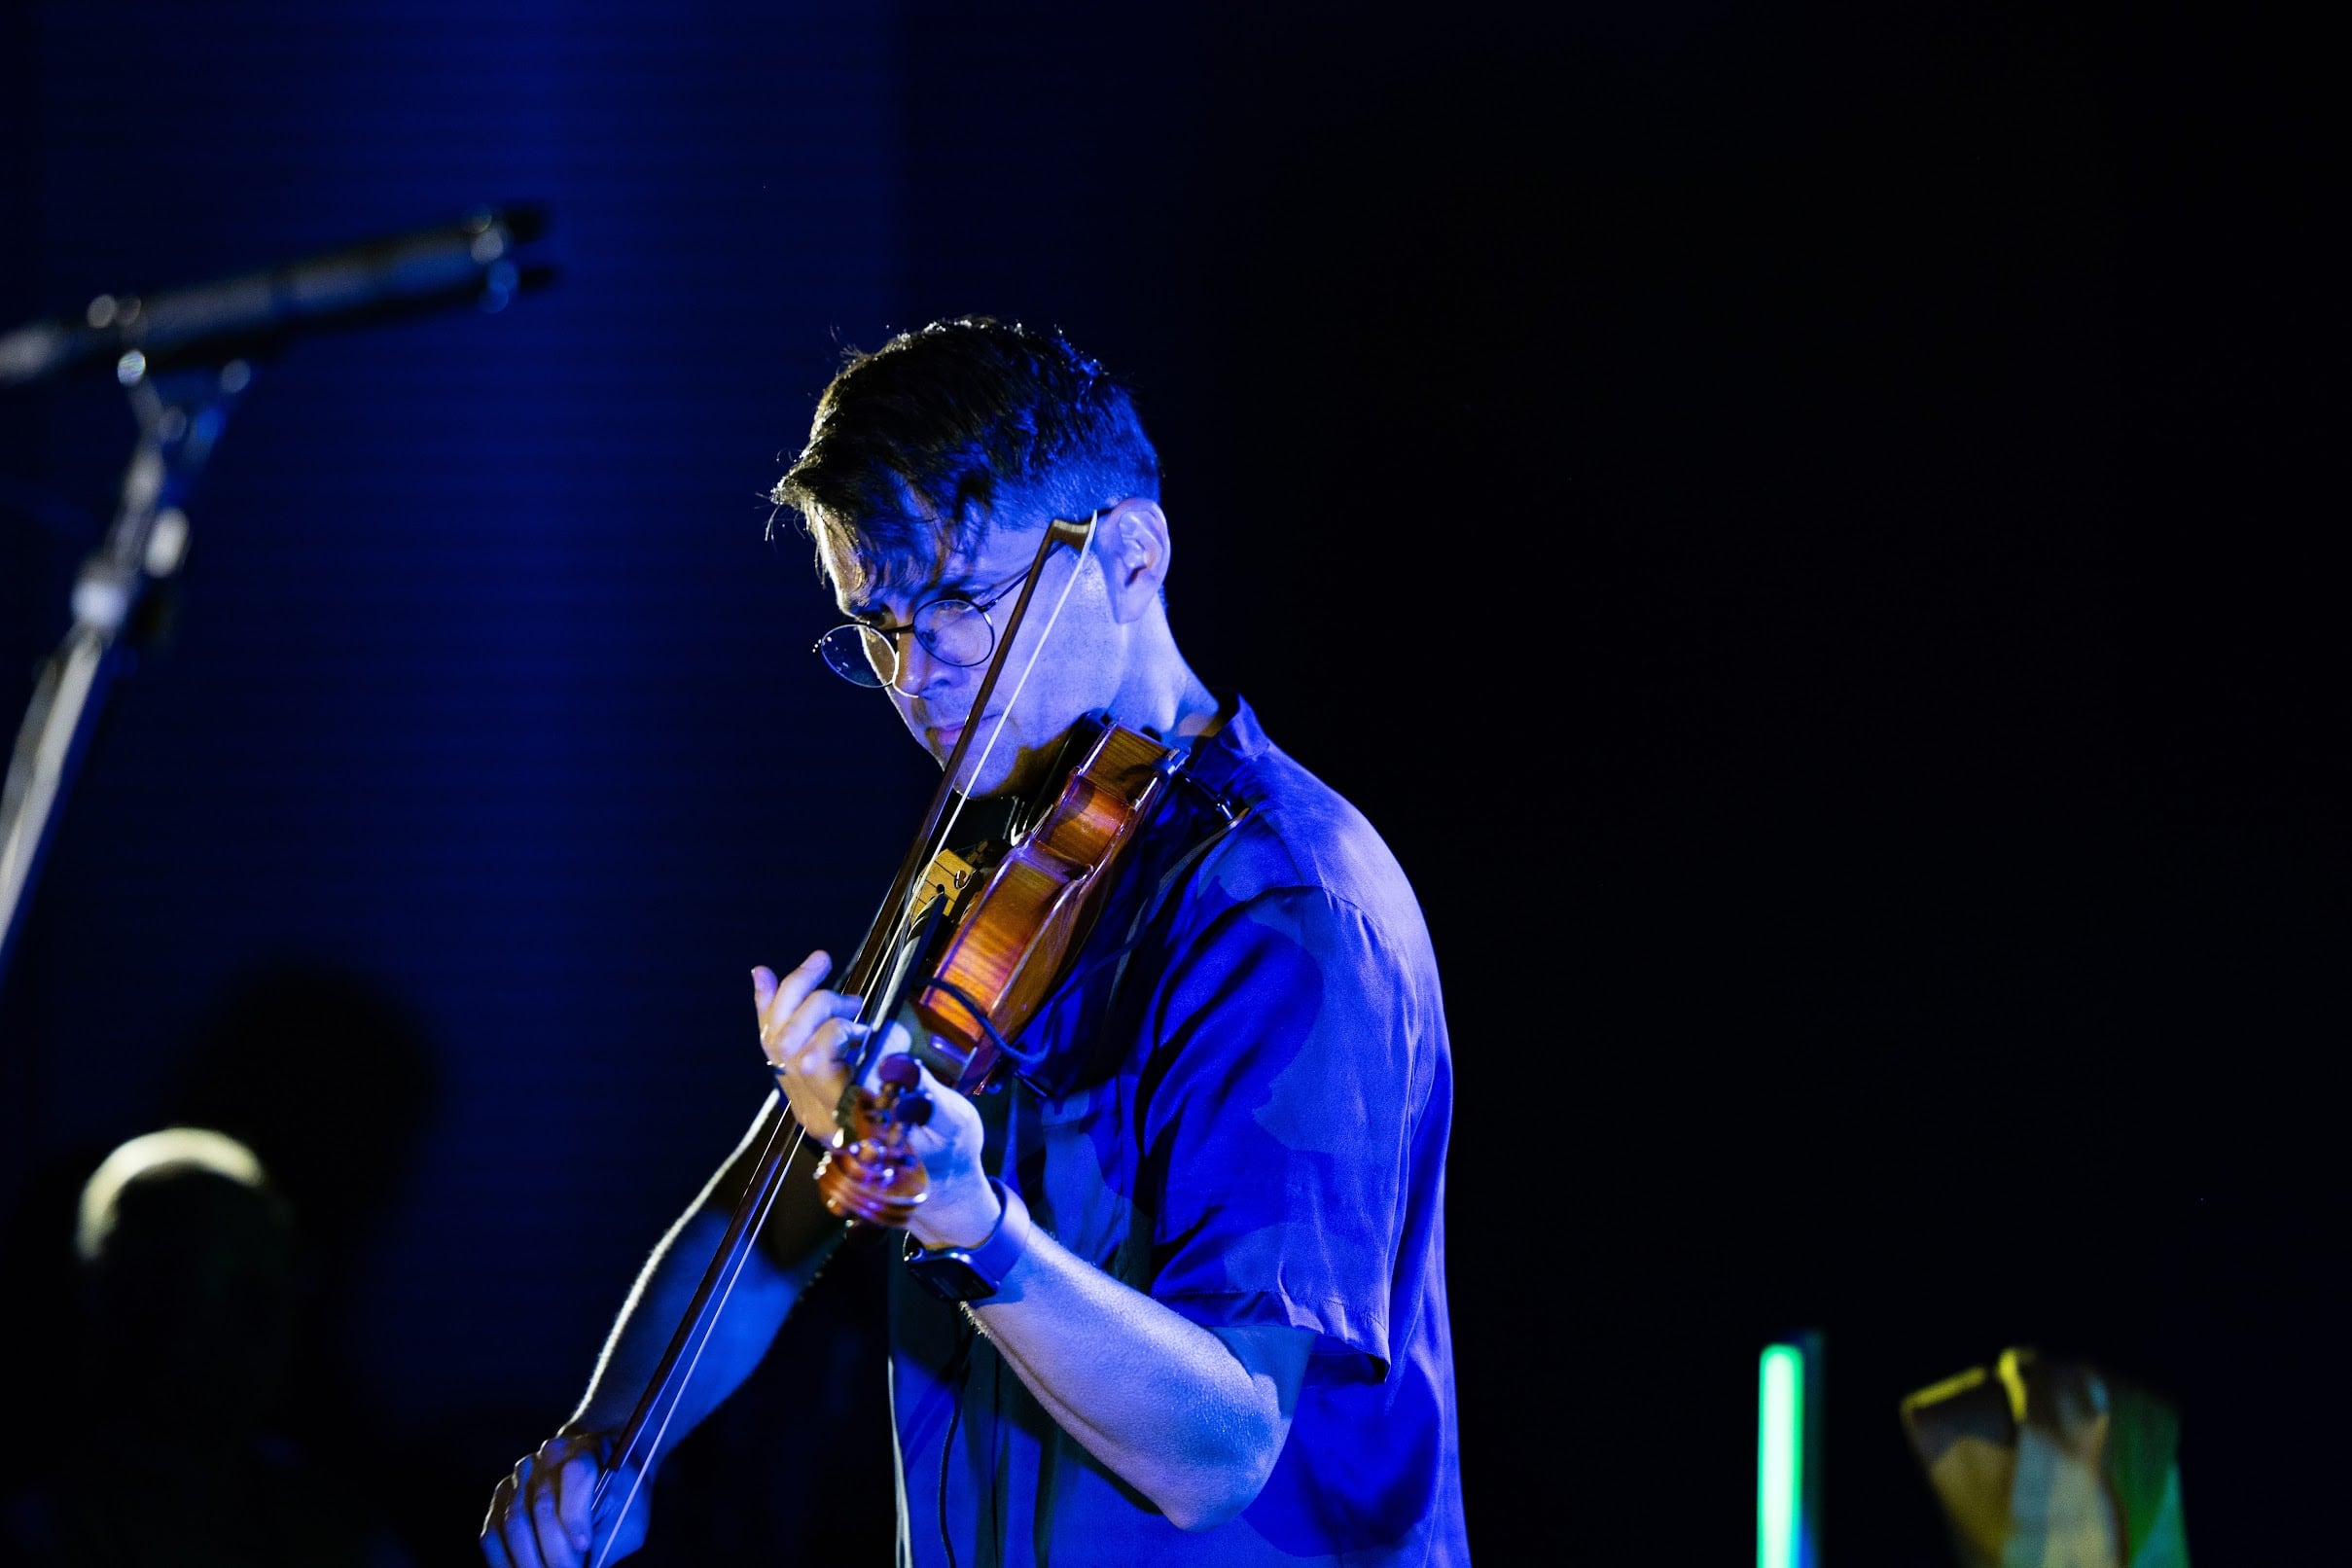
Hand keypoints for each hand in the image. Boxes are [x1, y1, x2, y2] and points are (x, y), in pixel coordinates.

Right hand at [479, 1427, 647, 1567]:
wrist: (599, 1463)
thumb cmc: (620, 1495)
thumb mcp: (631, 1512)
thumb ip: (610, 1539)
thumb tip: (585, 1567)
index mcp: (587, 1450)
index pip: (576, 1473)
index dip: (576, 1516)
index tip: (584, 1546)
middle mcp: (549, 1456)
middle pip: (542, 1505)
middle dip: (553, 1551)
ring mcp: (522, 1474)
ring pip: (514, 1522)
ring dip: (528, 1560)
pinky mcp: (503, 1494)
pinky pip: (493, 1532)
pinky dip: (504, 1560)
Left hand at [752, 954, 995, 1246]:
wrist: (935, 1182)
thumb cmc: (948, 1152)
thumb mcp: (950, 1126)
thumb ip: (923, 1093)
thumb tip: (894, 1055)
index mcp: (851, 1124)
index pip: (818, 1065)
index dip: (841, 1032)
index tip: (881, 1030)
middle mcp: (819, 1113)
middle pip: (790, 1045)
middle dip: (819, 1005)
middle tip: (859, 1005)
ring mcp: (808, 1104)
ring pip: (776, 1041)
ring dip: (792, 995)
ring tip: (821, 963)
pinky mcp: (808, 1094)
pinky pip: (774, 1047)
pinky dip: (768, 1008)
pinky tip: (762, 975)